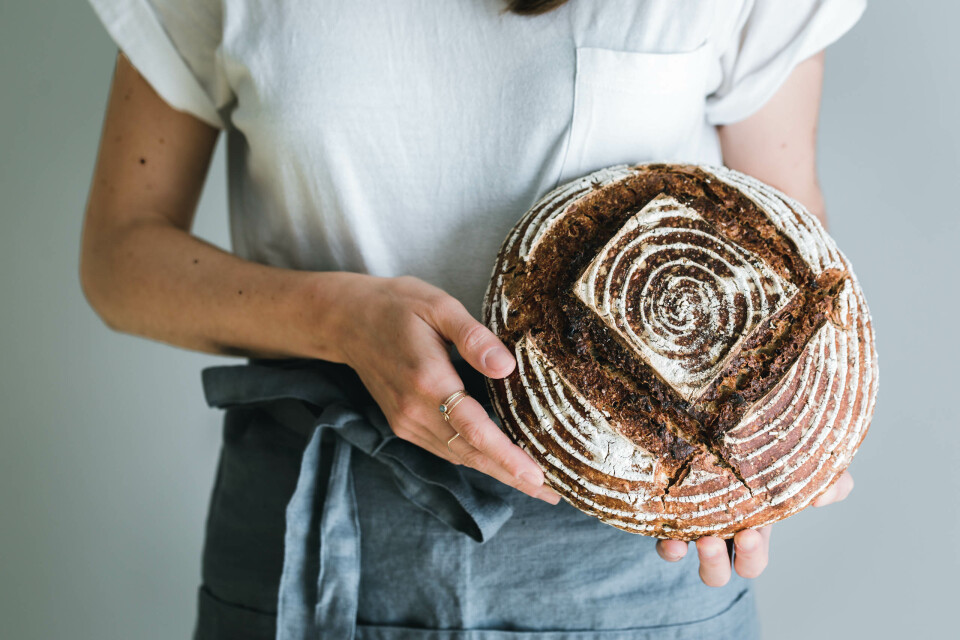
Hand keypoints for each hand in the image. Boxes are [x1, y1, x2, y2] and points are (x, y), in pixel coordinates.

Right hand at [326, 274, 560, 504]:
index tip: (537, 475)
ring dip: (497, 473)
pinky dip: (475, 460)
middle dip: (513, 476)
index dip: (507, 456)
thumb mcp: (438, 306)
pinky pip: (445, 449)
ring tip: (536, 485)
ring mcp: (406, 422)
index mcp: (427, 380)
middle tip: (554, 494)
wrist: (346, 320)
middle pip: (470, 454)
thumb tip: (506, 366)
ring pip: (458, 457)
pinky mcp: (403, 425)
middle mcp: (414, 410)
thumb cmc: (396, 305)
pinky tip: (500, 464)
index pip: (474, 429)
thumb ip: (473, 337)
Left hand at [654, 470, 854, 585]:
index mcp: (747, 528)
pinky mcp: (664, 513)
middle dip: (721, 563)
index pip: (750, 560)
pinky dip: (666, 543)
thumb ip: (823, 478)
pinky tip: (668, 535)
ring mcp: (688, 524)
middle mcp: (716, 532)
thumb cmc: (760, 455)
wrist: (714, 429)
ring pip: (689, 557)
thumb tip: (832, 491)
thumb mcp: (792, 463)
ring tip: (700, 540)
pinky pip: (661, 537)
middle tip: (729, 537)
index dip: (750, 557)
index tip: (750, 535)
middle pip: (718, 571)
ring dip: (697, 556)